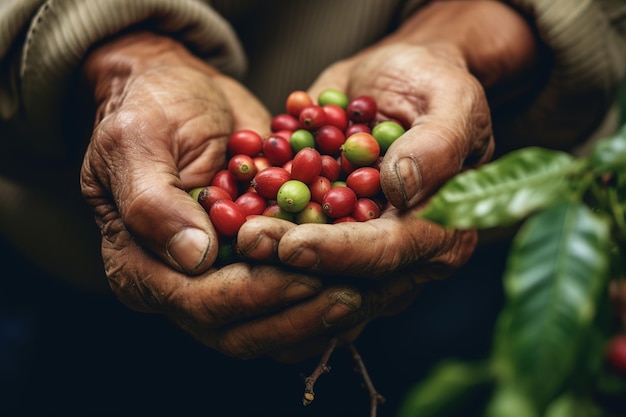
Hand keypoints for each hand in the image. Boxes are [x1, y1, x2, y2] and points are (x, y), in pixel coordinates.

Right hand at [79, 31, 362, 359]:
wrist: (182, 92)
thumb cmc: (152, 109)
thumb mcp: (138, 143)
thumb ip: (155, 204)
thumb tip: (195, 257)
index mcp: (140, 265)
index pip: (199, 302)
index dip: (256, 294)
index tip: (307, 275)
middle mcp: (180, 284)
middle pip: (238, 331)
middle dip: (297, 316)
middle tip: (353, 295)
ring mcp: (219, 279)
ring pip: (268, 328)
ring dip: (318, 318)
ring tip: (367, 294)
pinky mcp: (251, 265)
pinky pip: (287, 302)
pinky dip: (322, 301)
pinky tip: (363, 285)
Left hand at [237, 1, 538, 347]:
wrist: (398, 80)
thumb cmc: (432, 84)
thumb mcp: (453, 98)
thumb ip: (437, 144)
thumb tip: (401, 189)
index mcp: (444, 229)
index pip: (389, 252)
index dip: (339, 253)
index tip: (290, 246)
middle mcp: (406, 253)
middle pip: (347, 276)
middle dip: (294, 262)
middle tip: (246, 240)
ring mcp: (368, 250)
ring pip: (316, 275)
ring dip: (272, 260)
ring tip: (235, 236)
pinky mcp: (337, 238)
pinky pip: (300, 253)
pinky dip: (268, 243)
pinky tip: (236, 229)